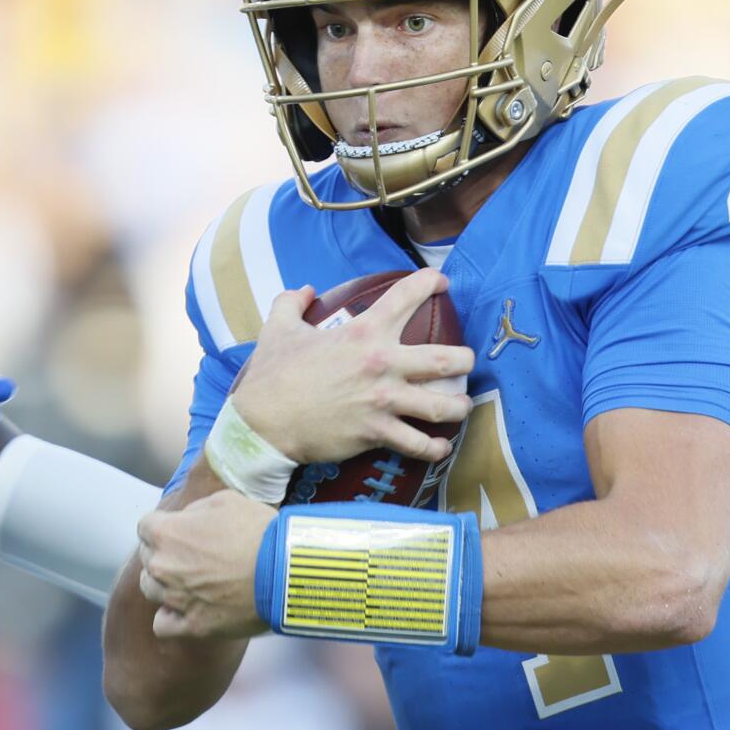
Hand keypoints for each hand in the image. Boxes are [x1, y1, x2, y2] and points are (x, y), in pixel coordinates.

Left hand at [137, 490, 276, 639]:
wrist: (284, 571)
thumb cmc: (258, 531)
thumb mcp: (226, 501)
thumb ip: (196, 510)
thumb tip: (187, 521)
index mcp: (167, 533)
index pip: (146, 527)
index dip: (165, 527)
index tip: (182, 531)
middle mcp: (162, 566)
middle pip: (148, 558)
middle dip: (167, 554)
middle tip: (196, 555)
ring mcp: (174, 598)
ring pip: (151, 589)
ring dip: (166, 583)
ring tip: (192, 582)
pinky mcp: (192, 625)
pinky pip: (163, 624)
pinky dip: (171, 617)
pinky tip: (186, 609)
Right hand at [231, 271, 472, 463]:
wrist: (262, 423)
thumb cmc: (272, 375)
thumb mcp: (278, 329)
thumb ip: (292, 303)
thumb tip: (305, 290)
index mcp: (362, 332)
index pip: (406, 297)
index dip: (429, 283)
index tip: (442, 282)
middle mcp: (381, 364)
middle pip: (444, 359)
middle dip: (465, 359)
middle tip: (467, 362)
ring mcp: (383, 401)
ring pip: (441, 405)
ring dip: (459, 406)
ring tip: (463, 406)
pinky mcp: (377, 433)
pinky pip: (417, 444)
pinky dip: (434, 448)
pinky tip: (440, 447)